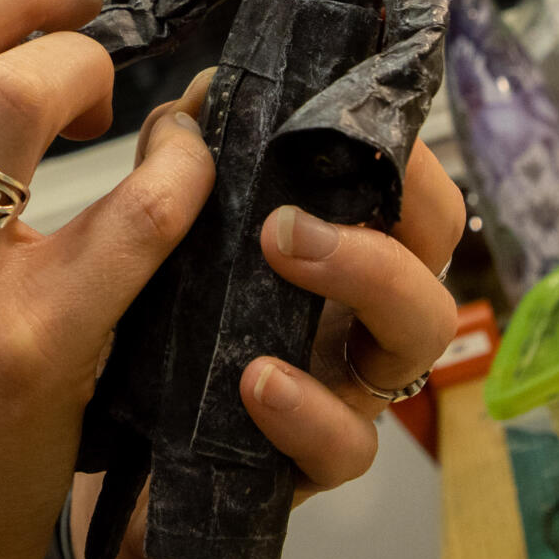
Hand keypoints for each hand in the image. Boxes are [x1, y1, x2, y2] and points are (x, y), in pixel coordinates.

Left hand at [80, 76, 464, 558]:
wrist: (121, 462)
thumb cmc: (166, 332)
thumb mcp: (176, 239)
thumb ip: (192, 163)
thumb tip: (202, 95)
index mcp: (344, 244)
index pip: (410, 182)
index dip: (399, 146)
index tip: (341, 114)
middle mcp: (364, 309)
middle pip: (437, 246)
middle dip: (389, 201)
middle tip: (290, 197)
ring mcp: (351, 385)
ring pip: (419, 333)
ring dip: (364, 273)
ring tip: (282, 248)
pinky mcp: (315, 463)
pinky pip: (346, 446)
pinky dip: (308, 410)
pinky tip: (257, 382)